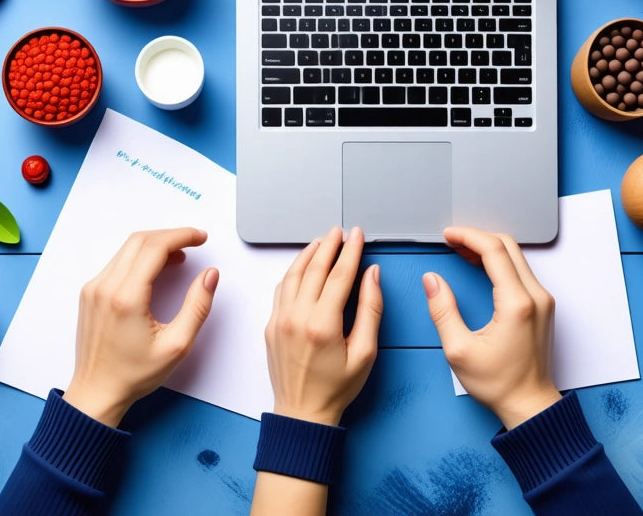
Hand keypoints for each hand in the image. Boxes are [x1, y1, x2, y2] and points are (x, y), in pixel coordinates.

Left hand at [63, 228, 218, 426]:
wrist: (97, 391)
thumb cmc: (134, 374)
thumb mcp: (176, 345)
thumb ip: (197, 306)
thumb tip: (210, 276)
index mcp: (126, 298)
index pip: (155, 247)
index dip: (182, 236)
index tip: (201, 238)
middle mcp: (105, 287)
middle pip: (139, 241)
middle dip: (170, 236)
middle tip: (193, 242)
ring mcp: (93, 288)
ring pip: (126, 249)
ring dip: (154, 245)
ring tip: (179, 257)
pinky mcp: (90, 293)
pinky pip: (117, 262)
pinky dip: (139, 257)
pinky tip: (155, 269)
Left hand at [265, 226, 382, 426]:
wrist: (303, 412)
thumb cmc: (337, 388)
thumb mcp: (365, 353)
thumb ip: (370, 310)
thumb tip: (372, 275)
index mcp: (322, 324)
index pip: (339, 276)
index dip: (351, 251)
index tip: (357, 234)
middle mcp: (296, 317)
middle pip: (314, 269)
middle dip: (329, 245)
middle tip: (340, 231)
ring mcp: (279, 320)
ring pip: (293, 275)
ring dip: (308, 254)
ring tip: (322, 241)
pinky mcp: (270, 325)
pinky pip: (281, 289)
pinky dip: (293, 272)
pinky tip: (303, 266)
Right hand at [423, 226, 561, 429]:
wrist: (529, 404)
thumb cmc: (499, 383)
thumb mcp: (459, 350)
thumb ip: (442, 310)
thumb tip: (432, 281)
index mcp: (516, 303)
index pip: (494, 250)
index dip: (468, 236)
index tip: (448, 235)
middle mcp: (536, 296)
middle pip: (508, 246)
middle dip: (477, 237)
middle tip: (452, 240)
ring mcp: (543, 301)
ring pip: (516, 256)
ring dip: (489, 248)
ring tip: (462, 251)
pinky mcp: (542, 306)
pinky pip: (521, 271)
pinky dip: (499, 262)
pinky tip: (481, 267)